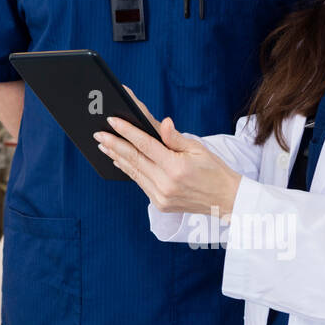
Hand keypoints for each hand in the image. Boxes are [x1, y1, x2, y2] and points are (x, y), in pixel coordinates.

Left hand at [94, 86, 241, 216]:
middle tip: (98, 132)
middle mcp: (166, 183)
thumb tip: (162, 122)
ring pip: (133, 172)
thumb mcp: (198, 149)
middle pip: (134, 159)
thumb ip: (175, 137)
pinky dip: (128, 170)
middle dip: (113, 144)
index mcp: (176, 167)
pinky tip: (119, 160)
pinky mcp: (160, 204)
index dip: (127, 131)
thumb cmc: (213, 170)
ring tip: (103, 144)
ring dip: (116, 156)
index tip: (112, 120)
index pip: (145, 145)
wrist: (226, 199)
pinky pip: (139, 183)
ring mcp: (161, 196)